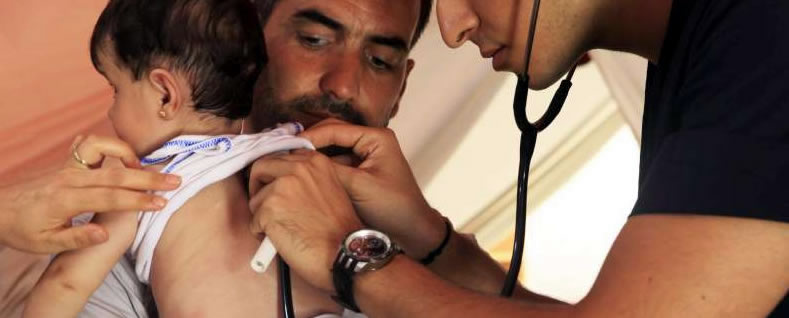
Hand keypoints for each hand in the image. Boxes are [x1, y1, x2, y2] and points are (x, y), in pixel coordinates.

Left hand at [0, 135, 180, 253]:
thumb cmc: (20, 229)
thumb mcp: (45, 243)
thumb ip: (76, 238)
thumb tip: (104, 232)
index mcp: (66, 200)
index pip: (111, 197)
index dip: (139, 200)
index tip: (163, 203)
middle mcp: (69, 178)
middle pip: (117, 173)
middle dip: (149, 177)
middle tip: (175, 179)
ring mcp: (67, 166)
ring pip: (105, 149)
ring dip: (129, 155)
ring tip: (145, 168)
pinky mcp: (66, 162)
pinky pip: (91, 144)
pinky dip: (110, 146)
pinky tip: (121, 158)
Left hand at [248, 149, 362, 291]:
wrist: (343, 253)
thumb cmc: (339, 230)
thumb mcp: (330, 188)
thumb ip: (307, 178)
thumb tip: (281, 179)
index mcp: (314, 161)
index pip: (279, 156)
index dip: (273, 173)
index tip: (272, 184)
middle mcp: (298, 168)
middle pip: (261, 168)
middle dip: (259, 188)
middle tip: (267, 206)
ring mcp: (282, 187)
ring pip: (255, 198)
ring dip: (263, 215)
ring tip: (281, 228)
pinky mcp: (270, 208)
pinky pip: (253, 221)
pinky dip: (262, 233)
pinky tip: (280, 238)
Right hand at [299, 119, 446, 258]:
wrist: (413, 232)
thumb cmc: (395, 208)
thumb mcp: (360, 187)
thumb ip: (330, 171)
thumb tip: (299, 161)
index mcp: (376, 138)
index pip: (334, 129)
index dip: (308, 137)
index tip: (285, 147)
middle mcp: (370, 141)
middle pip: (331, 135)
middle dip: (308, 145)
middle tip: (282, 154)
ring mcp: (364, 156)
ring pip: (331, 150)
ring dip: (312, 157)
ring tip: (288, 165)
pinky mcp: (360, 172)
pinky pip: (335, 165)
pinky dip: (320, 170)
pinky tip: (303, 177)